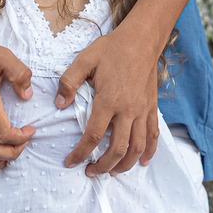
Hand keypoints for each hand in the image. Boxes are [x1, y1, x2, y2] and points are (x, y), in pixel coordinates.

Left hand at [55, 25, 160, 177]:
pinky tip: (142, 161)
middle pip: (117, 148)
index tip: (71, 162)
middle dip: (103, 166)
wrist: (142, 40)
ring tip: (112, 172)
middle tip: (91, 172)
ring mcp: (142, 110)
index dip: (81, 153)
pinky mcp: (152, 108)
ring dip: (125, 164)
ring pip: (137, 147)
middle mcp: (128, 109)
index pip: (93, 135)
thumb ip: (69, 81)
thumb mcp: (85, 59)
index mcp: (108, 100)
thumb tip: (59, 103)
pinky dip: (149, 151)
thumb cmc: (112, 48)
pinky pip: (153, 135)